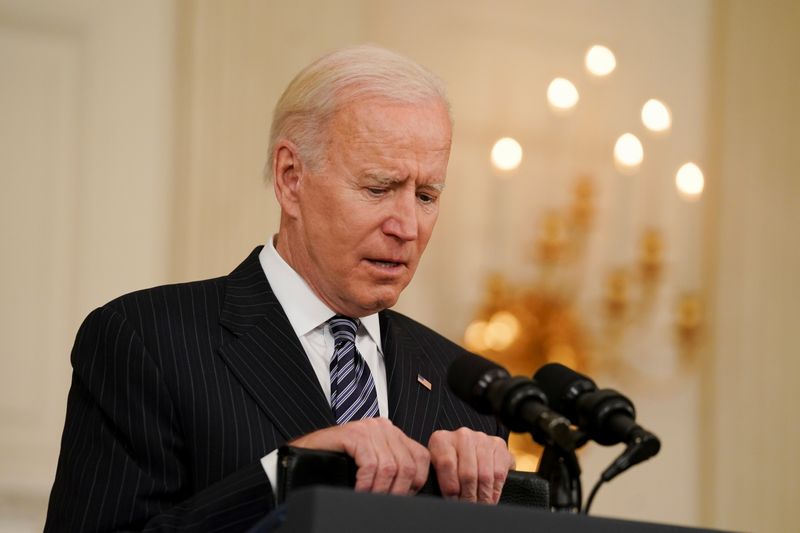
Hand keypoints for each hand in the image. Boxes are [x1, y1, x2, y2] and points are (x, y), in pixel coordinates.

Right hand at [289, 417, 429, 495]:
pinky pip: (370, 464)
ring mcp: (369, 428)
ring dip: (379, 491)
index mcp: (393, 434)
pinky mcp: (353, 433)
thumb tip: (410, 491)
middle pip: (408, 465)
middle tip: (383, 504)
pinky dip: (366, 483)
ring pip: (391, 467)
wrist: (303, 455)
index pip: (421, 457)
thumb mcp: (372, 465)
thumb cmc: (337, 464)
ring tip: (368, 499)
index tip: (400, 498)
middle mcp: (384, 427)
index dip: (415, 483)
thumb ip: (392, 469)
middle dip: (398, 492)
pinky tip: (358, 490)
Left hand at [428, 428, 514, 503]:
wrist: (467, 451)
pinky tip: (490, 499)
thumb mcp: (437, 469)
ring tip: (479, 506)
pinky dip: (495, 491)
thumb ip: (437, 479)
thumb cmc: (450, 464)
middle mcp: (462, 435)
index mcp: (442, 439)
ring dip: (483, 496)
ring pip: (484, 475)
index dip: (450, 489)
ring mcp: (482, 438)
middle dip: (468, 497)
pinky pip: (499, 473)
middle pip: (467, 473)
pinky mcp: (499, 445)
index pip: (447, 464)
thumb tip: (440, 501)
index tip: (453, 502)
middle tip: (468, 508)